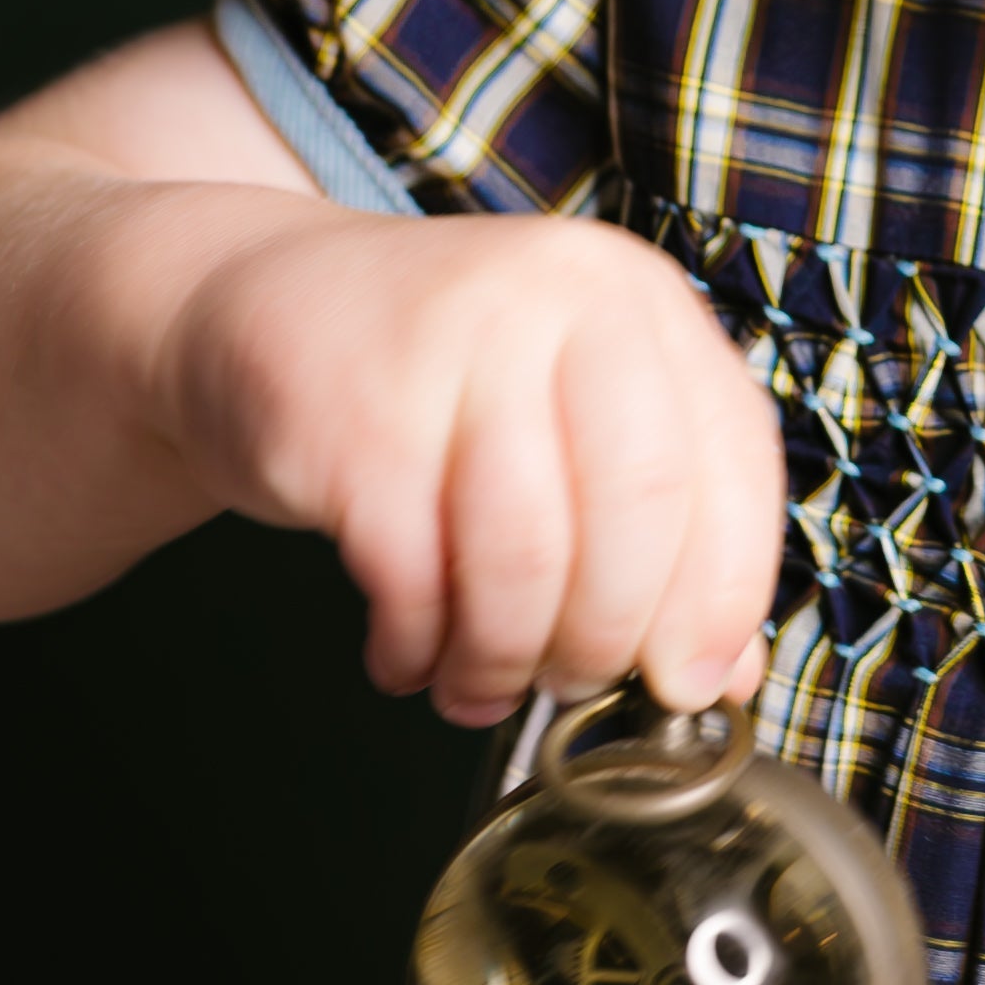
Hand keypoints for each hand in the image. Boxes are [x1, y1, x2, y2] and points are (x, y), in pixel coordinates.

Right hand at [141, 201, 783, 724]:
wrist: (253, 303)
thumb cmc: (436, 378)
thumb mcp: (566, 413)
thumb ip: (662, 525)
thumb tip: (722, 675)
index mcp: (638, 299)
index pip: (731, 465)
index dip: (726, 596)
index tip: (695, 682)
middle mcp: (558, 300)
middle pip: (641, 513)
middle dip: (613, 639)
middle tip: (578, 686)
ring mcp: (453, 348)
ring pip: (526, 561)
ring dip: (509, 659)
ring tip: (484, 682)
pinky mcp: (353, 417)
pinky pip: (414, 581)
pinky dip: (419, 649)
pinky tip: (409, 654)